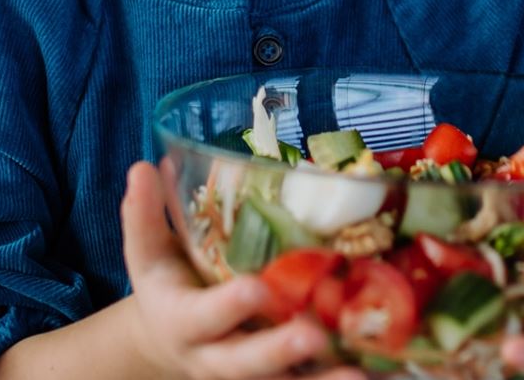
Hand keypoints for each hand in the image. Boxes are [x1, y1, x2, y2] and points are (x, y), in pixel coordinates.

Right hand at [121, 161, 363, 379]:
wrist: (171, 342)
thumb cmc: (168, 283)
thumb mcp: (147, 252)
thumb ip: (143, 214)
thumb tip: (143, 166)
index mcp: (182, 321)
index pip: (202, 317)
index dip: (227, 307)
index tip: (255, 289)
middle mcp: (215, 357)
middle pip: (245, 364)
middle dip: (277, 351)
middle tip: (312, 335)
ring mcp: (250, 376)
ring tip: (361, 373)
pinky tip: (380, 373)